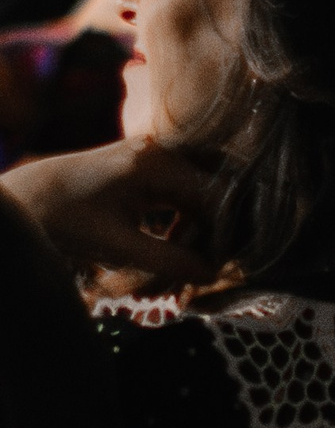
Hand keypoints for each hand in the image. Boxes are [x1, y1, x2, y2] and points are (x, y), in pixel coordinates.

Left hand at [2, 139, 218, 284]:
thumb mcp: (117, 245)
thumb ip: (169, 260)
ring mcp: (149, 158)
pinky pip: (176, 196)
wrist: (13, 201)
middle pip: (208, 196)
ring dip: (192, 233)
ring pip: (194, 198)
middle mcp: (159, 153)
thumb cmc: (59, 220)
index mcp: (157, 163)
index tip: (215, 268)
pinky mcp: (139, 169)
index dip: (221, 234)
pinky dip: (177, 223)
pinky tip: (166, 247)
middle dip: (206, 236)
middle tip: (197, 272)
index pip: (215, 198)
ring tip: (177, 267)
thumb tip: (212, 274)